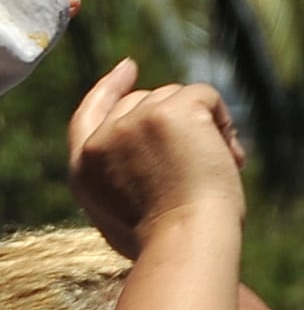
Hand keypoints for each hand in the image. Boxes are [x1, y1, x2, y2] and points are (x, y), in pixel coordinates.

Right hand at [65, 57, 245, 253]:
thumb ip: (116, 174)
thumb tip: (146, 149)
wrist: (182, 242)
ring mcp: (133, 122)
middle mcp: (102, 139)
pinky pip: (204, 95)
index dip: (110, 87)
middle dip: (172, 118)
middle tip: (201, 155)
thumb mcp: (116, 210)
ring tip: (215, 166)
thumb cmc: (161, 242)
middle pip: (141, 101)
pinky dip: (222, 121)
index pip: (90, 111)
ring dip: (201, 125)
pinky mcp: (169, 112)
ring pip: (175, 97)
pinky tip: (227, 155)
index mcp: (82, 167)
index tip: (128, 68)